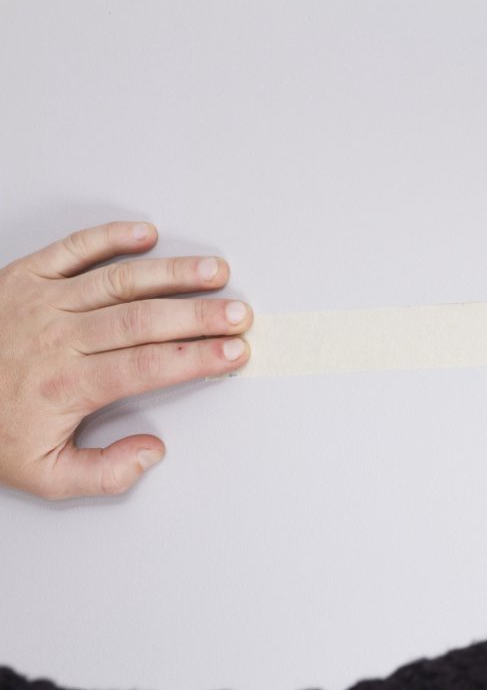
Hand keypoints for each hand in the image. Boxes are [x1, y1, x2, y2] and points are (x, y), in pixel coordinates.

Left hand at [0, 222, 251, 498]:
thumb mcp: (42, 475)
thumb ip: (103, 474)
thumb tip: (151, 451)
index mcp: (66, 386)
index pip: (147, 366)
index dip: (196, 357)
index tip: (232, 353)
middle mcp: (58, 338)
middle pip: (144, 320)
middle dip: (200, 315)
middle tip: (239, 313)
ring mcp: (41, 301)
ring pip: (120, 281)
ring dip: (172, 273)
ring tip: (215, 270)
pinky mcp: (24, 275)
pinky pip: (73, 248)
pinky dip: (110, 237)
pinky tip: (146, 234)